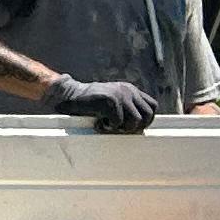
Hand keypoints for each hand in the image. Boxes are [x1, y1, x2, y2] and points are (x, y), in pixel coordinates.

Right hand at [42, 73, 161, 133]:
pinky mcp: (110, 101)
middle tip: (121, 129)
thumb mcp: (112, 101)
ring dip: (123, 128)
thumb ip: (126, 107)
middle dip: (137, 126)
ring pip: (135, 120)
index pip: (152, 106)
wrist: (67, 95)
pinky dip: (109, 127)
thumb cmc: (88, 103)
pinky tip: (99, 124)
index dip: (147, 119)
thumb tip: (140, 126)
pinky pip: (118, 122)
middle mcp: (127, 90)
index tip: (134, 127)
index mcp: (130, 90)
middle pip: (148, 114)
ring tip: (109, 126)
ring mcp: (119, 95)